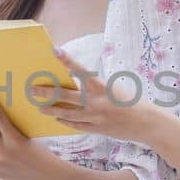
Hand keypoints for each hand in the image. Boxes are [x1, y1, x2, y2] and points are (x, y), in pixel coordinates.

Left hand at [31, 49, 165, 142]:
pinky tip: (57, 118)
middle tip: (32, 90)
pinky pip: (76, 125)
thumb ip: (95, 87)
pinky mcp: (97, 129)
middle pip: (66, 96)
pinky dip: (65, 122)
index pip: (82, 71)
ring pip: (67, 113)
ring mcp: (95, 118)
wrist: (147, 123)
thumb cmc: (132, 102)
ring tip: (39, 107)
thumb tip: (76, 83)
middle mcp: (97, 102)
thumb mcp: (114, 89)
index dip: (68, 61)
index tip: (55, 50)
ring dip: (51, 110)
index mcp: (103, 87)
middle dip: (47, 93)